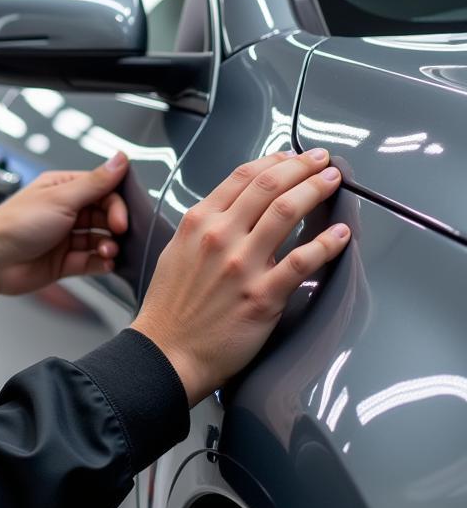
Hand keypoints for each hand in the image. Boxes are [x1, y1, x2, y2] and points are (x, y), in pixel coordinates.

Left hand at [0, 152, 129, 296]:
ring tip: (107, 251)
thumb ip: (95, 183)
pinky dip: (102, 263)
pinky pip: (92, 262)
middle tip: (118, 232)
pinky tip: (105, 263)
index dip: (116, 202)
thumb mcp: (61, 198)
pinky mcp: (65, 262)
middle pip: (104, 215)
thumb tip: (120, 159)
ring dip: (109, 245)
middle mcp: (67, 211)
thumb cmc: (18, 222)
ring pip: (100, 239)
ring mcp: (66, 237)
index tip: (122, 216)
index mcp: (64, 188)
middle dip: (115, 225)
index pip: (103, 190)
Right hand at [130, 149, 350, 405]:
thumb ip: (205, 226)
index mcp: (198, 221)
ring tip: (333, 182)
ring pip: (286, 212)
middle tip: (322, 160)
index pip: (242, 177)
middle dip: (301, 166)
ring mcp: (242, 265)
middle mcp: (220, 235)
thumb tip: (235, 211)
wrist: (167, 351)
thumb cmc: (171, 306)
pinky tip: (341, 234)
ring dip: (315, 190)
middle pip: (268, 186)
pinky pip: (302, 262)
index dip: (274, 161)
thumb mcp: (177, 249)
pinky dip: (326, 244)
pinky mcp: (262, 296)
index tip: (293, 156)